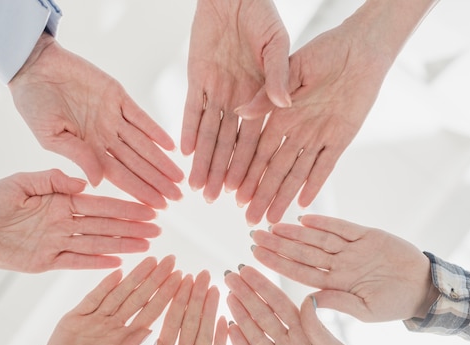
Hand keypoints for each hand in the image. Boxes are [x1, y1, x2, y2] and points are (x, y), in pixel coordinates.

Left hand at [0, 169, 161, 270]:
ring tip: (147, 246)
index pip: (100, 203)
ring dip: (122, 245)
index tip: (148, 208)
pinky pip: (77, 262)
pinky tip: (118, 263)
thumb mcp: (19, 183)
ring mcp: (57, 242)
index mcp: (60, 200)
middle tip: (158, 229)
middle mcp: (64, 221)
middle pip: (105, 225)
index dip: (125, 207)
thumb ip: (51, 180)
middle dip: (132, 227)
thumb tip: (84, 182)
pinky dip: (97, 263)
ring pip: (97, 244)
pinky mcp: (46, 261)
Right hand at [9, 33, 183, 208]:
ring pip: (143, 144)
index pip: (119, 175)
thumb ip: (77, 156)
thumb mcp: (50, 136)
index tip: (158, 207)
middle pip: (137, 164)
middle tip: (177, 197)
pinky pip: (141, 116)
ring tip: (178, 177)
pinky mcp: (118, 95)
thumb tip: (98, 183)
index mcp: (88, 150)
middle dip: (157, 181)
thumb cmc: (33, 104)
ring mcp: (113, 117)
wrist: (33, 67)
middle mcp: (105, 136)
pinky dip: (156, 130)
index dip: (139, 191)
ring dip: (161, 161)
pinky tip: (171, 146)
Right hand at [28, 255, 181, 344]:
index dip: (165, 297)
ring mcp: (94, 320)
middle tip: (172, 261)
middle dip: (155, 280)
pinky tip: (119, 272)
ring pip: (119, 294)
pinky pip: (92, 298)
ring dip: (135, 277)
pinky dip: (105, 285)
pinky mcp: (74, 318)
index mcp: (124, 340)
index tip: (180, 281)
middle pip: (138, 298)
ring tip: (151, 260)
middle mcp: (112, 326)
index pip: (150, 313)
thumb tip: (149, 331)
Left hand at [182, 0, 289, 201]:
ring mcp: (215, 91)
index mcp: (260, 98)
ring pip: (208, 133)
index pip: (254, 140)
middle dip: (223, 173)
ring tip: (199, 186)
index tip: (245, 193)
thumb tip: (283, 104)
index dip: (249, 167)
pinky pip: (191, 109)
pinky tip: (185, 153)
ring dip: (204, 160)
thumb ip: (280, 73)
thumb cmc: (262, 17)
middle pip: (229, 144)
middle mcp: (237, 100)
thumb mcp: (276, 44)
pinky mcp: (196, 78)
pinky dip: (188, 129)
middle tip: (216, 200)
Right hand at [236, 21, 390, 223]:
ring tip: (272, 219)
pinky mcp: (341, 138)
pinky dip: (315, 184)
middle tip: (250, 220)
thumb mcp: (293, 69)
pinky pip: (326, 166)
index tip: (235, 195)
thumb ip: (268, 94)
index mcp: (281, 115)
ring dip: (284, 196)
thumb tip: (239, 114)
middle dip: (262, 195)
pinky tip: (303, 203)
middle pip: (276, 170)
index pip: (259, 152)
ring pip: (297, 173)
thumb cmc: (325, 51)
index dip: (247, 175)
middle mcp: (297, 130)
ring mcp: (319, 136)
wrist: (362, 49)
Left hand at [251, 215, 438, 320]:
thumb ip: (338, 303)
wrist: (424, 288)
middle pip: (303, 252)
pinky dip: (325, 222)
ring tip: (274, 225)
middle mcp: (339, 264)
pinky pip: (342, 227)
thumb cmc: (395, 305)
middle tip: (254, 234)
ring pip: (318, 238)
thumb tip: (309, 300)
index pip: (300, 272)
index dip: (278, 263)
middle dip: (279, 244)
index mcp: (335, 284)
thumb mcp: (366, 311)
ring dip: (296, 232)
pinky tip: (304, 218)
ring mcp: (351, 249)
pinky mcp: (367, 235)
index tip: (257, 256)